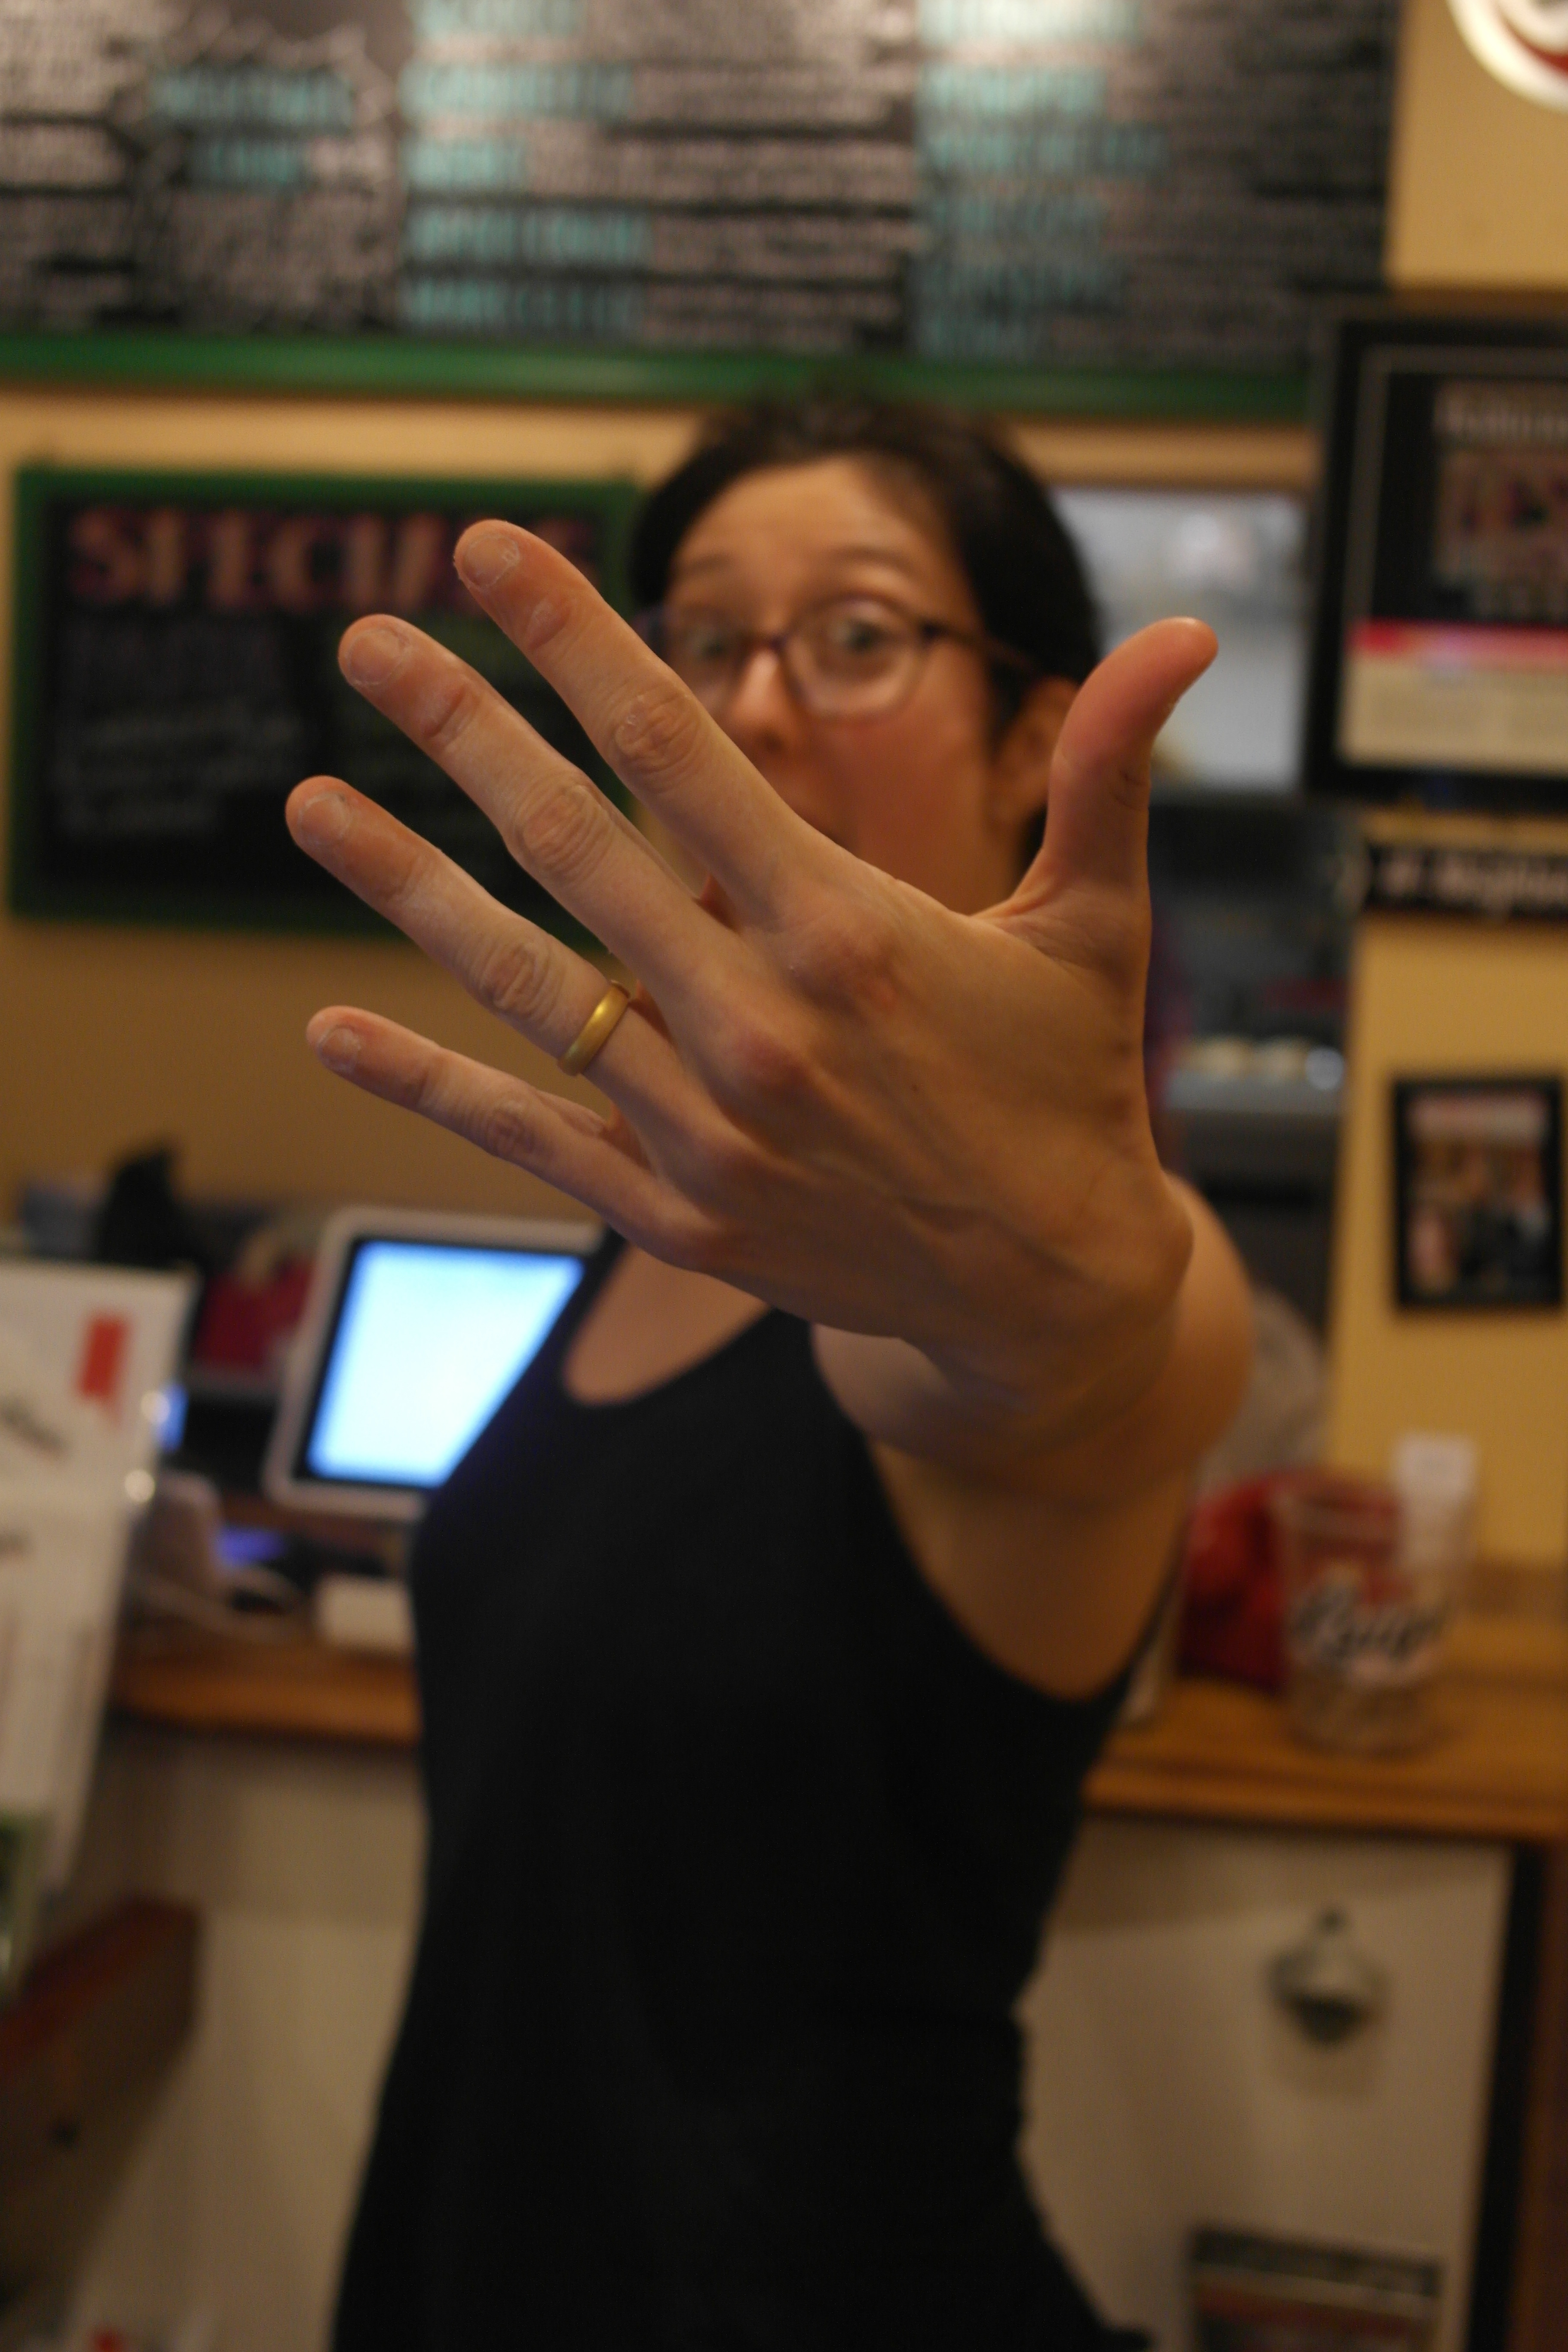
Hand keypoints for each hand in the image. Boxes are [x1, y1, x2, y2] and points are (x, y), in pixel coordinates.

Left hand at [286, 524, 1213, 1442]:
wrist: (1048, 1296)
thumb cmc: (1065, 1090)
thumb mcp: (1096, 929)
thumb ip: (1107, 774)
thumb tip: (1185, 634)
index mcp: (849, 928)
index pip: (675, 745)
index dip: (571, 637)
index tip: (487, 556)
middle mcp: (758, 1022)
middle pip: (573, 842)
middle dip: (460, 730)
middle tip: (364, 645)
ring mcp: (705, 1126)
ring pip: (526, 980)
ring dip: (408, 885)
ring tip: (310, 804)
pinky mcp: (675, 1212)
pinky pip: (527, 1134)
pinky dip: (429, 1083)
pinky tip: (333, 1030)